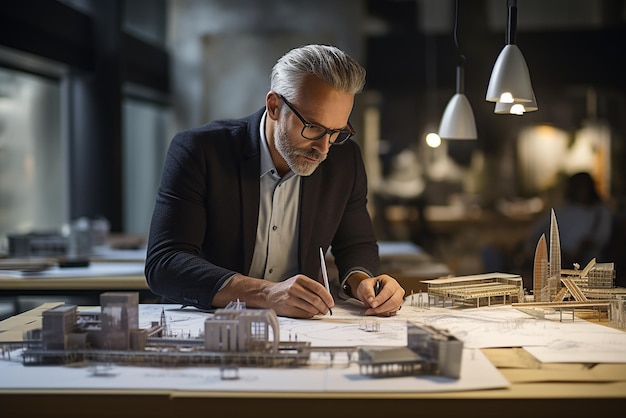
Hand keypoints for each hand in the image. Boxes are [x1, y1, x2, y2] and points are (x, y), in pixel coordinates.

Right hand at [214, 273, 333, 318]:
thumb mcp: (299, 283)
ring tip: (319, 312)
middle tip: (327, 310)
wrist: (269, 294)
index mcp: (300, 279)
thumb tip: (327, 299)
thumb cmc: (286, 289)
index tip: (331, 303)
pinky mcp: (288, 308)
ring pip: (311, 308)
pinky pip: (304, 314)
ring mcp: (291, 298)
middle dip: (324, 307)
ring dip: (318, 312)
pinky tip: (310, 313)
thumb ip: (312, 288)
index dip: (327, 297)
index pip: (318, 288)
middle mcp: (295, 288)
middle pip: (316, 300)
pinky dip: (310, 315)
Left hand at [352, 274, 404, 316]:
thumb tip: (371, 301)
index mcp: (390, 281)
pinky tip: (377, 312)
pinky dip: (384, 314)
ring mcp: (398, 298)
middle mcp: (396, 289)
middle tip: (372, 309)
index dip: (381, 298)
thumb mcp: (365, 285)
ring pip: (394, 307)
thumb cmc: (370, 286)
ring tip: (371, 311)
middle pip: (395, 300)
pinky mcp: (397, 306)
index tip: (373, 304)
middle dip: (382, 307)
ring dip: (382, 311)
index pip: (389, 290)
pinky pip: (393, 312)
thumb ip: (368, 291)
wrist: (370, 291)